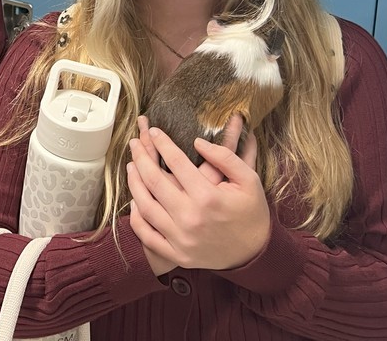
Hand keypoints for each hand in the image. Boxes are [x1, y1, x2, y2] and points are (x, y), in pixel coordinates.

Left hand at [127, 115, 269, 271]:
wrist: (255, 253)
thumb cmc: (251, 212)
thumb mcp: (249, 180)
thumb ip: (225, 157)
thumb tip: (197, 141)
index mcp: (208, 197)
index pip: (176, 162)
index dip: (162, 143)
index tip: (153, 131)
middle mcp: (191, 218)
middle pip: (154, 181)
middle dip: (141, 157)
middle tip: (134, 143)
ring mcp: (181, 239)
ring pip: (145, 206)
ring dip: (134, 183)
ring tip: (131, 166)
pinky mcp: (176, 255)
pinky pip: (147, 234)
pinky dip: (136, 217)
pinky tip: (135, 200)